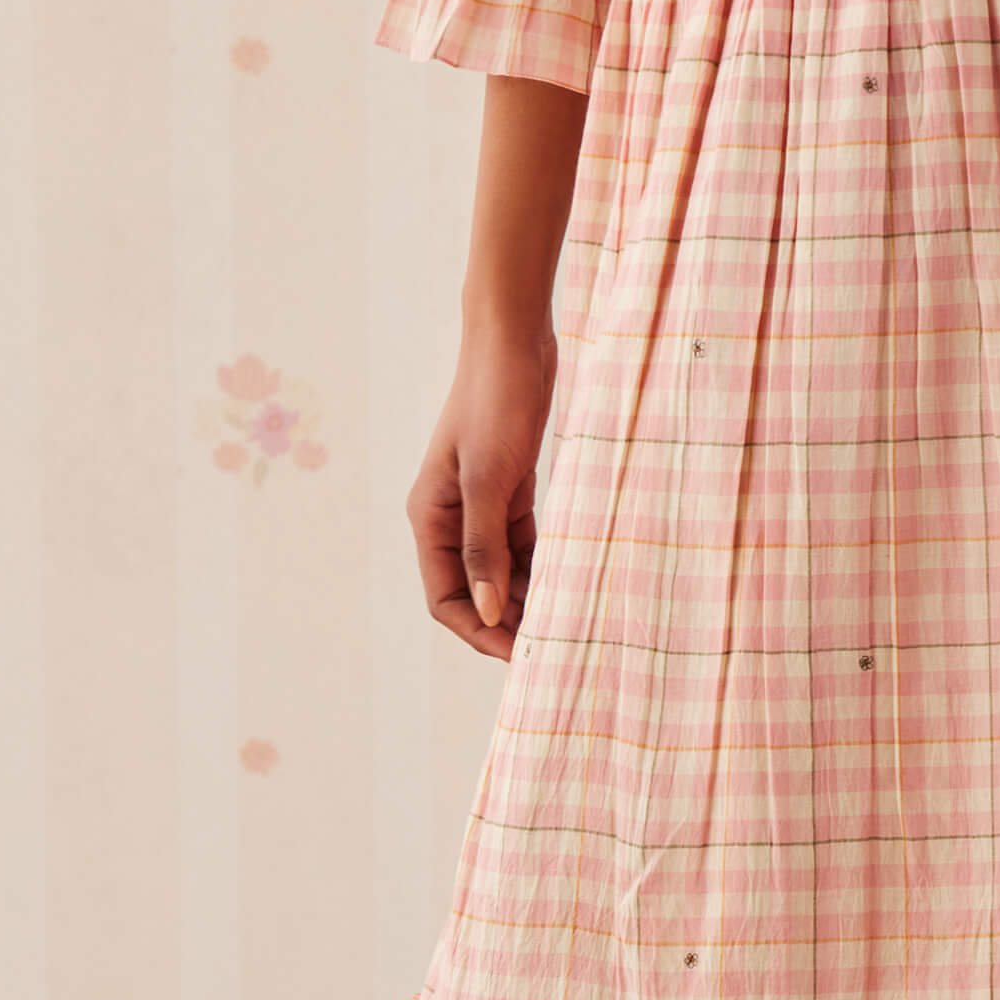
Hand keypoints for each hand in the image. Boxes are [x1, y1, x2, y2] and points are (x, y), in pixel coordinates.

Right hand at [407, 319, 555, 662]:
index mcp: (429, 518)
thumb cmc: (494, 404)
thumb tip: (487, 610)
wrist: (514, 344)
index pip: (446, 598)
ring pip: (501, 572)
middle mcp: (449, 518)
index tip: (520, 655)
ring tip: (567, 621)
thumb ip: (485, 548)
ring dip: (526, 597)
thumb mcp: (488, 481)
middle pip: (474, 591)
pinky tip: (570, 583)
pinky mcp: (510, 491)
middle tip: (554, 646)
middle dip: (507, 621)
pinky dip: (541, 567)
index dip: (479, 630)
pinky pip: (523, 546)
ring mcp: (480, 505)